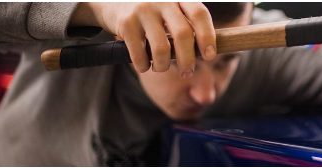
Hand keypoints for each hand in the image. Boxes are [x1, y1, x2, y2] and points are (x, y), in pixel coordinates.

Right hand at [70, 2, 217, 77]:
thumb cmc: (150, 12)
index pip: (200, 14)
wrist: (111, 1)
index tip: (210, 56)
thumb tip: (209, 52)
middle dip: (188, 60)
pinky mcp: (126, 22)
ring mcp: (143, 9)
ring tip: (160, 68)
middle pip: (183, 34)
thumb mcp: (169, 10)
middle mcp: (163, 0)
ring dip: (163, 66)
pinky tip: (144, 65)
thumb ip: (186, 24)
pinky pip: (140, 54)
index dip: (208, 36)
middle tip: (187, 72)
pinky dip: (143, 66)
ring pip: (161, 49)